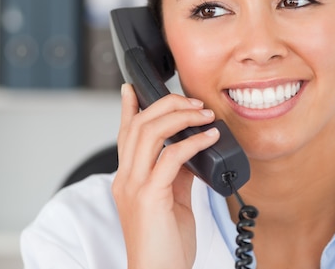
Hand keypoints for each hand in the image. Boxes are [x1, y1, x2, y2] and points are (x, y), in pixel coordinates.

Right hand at [112, 84, 219, 268]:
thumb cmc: (165, 246)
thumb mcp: (171, 202)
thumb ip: (176, 174)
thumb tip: (190, 150)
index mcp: (127, 179)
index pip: (125, 135)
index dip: (128, 108)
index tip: (132, 88)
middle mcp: (125, 178)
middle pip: (138, 125)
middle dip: (165, 105)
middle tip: (191, 101)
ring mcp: (134, 186)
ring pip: (149, 133)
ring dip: (179, 117)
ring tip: (202, 113)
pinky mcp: (149, 196)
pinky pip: (171, 157)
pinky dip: (192, 142)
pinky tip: (209, 137)